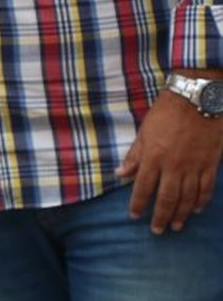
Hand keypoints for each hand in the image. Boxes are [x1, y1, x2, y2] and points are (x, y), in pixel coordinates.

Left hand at [117, 91, 222, 233]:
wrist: (197, 101)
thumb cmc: (165, 113)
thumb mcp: (144, 131)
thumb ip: (134, 155)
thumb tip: (120, 174)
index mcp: (153, 157)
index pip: (143, 187)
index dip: (138, 204)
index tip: (134, 216)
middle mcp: (173, 166)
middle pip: (167, 198)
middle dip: (161, 216)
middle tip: (157, 230)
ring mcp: (194, 167)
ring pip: (188, 198)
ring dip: (182, 214)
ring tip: (176, 226)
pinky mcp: (210, 164)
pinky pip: (206, 188)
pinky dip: (202, 201)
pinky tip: (197, 210)